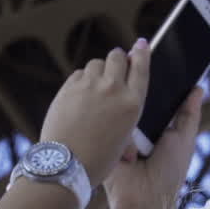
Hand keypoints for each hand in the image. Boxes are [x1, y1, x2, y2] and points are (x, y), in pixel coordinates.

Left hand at [39, 39, 150, 200]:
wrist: (67, 164)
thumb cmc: (98, 158)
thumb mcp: (123, 136)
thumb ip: (125, 112)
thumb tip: (123, 98)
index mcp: (133, 104)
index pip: (141, 67)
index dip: (142, 52)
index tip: (142, 44)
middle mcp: (113, 89)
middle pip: (117, 56)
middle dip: (117, 60)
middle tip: (114, 69)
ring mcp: (89, 86)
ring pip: (96, 64)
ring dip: (98, 72)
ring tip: (94, 90)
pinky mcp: (69, 87)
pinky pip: (78, 75)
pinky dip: (81, 81)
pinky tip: (79, 97)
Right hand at [103, 84, 203, 208]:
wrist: (143, 200)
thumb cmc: (169, 173)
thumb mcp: (184, 140)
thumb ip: (188, 115)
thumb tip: (198, 88)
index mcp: (157, 126)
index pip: (154, 98)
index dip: (154, 83)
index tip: (151, 64)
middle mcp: (137, 128)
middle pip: (135, 100)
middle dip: (136, 91)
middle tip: (136, 75)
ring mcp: (119, 135)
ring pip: (120, 109)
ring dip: (126, 110)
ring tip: (132, 116)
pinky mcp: (105, 142)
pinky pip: (107, 123)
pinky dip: (116, 125)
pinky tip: (122, 135)